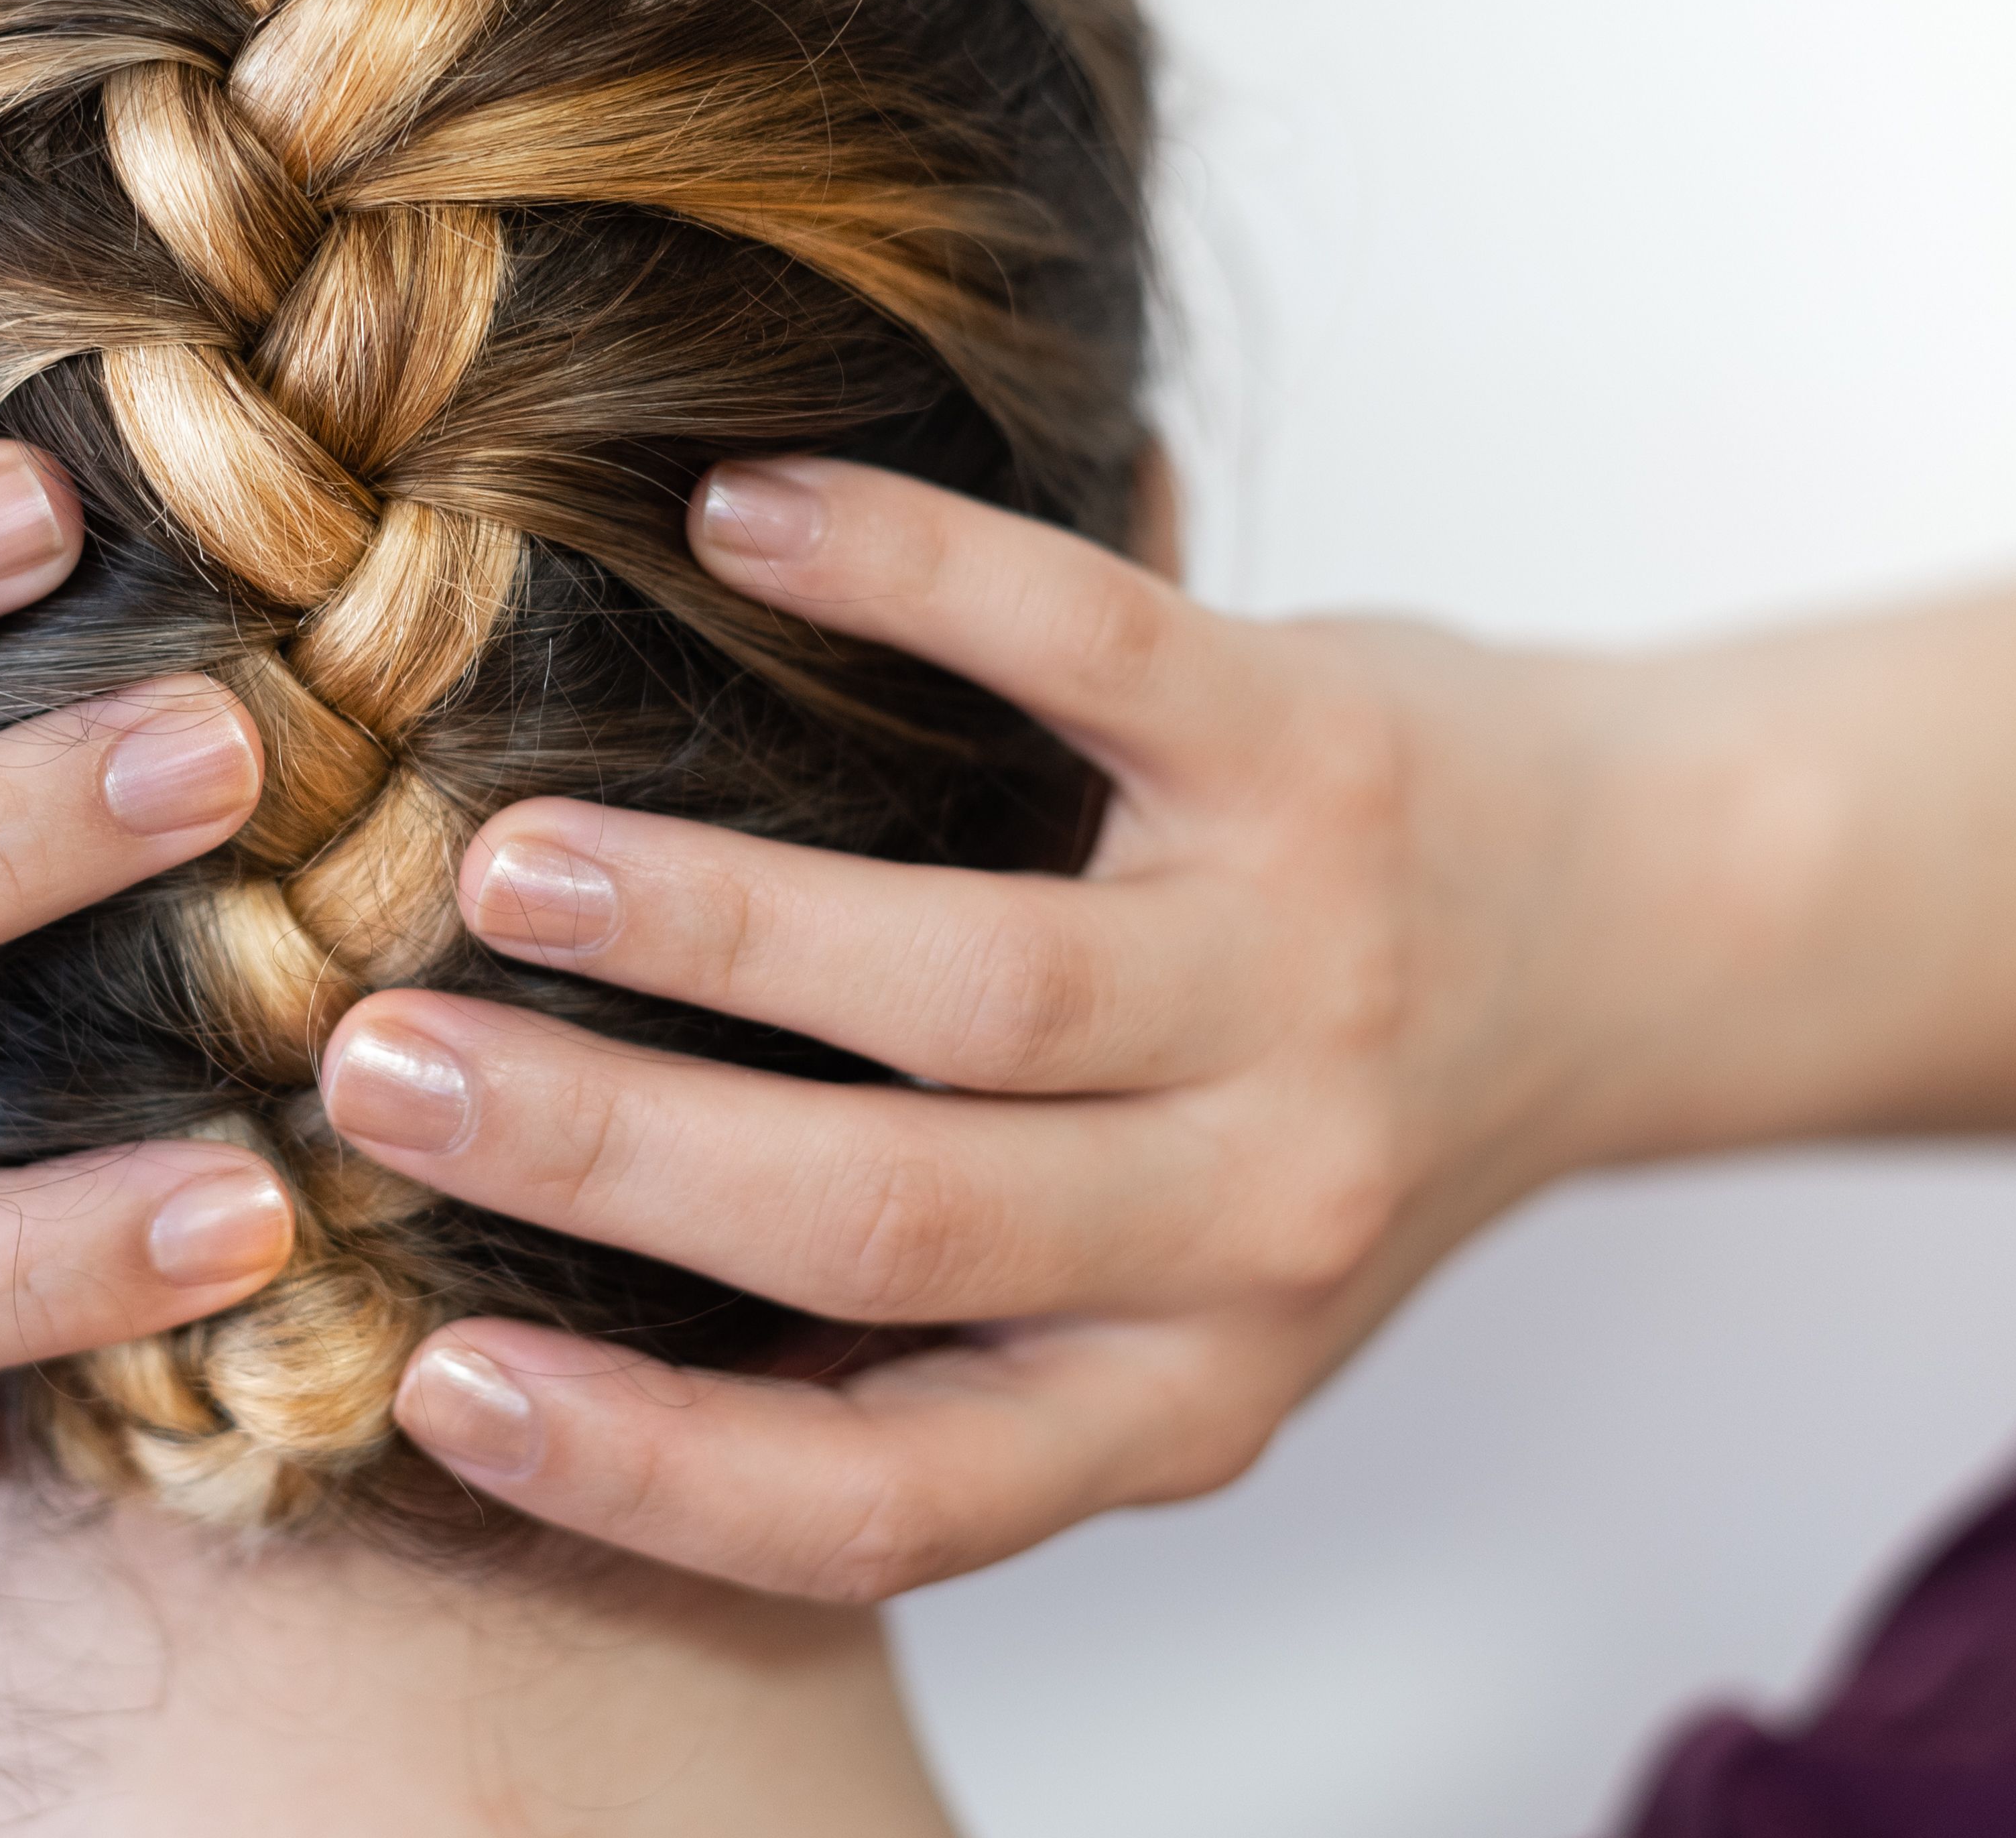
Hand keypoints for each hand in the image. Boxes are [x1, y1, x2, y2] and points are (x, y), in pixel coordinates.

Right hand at [319, 457, 1644, 1597]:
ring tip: (506, 861)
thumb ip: (915, 1327)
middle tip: (373, 1061)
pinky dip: (905, 573)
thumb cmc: (1306, 1123)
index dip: (639, 1471)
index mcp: (1179, 1391)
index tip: (425, 1378)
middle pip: (893, 1221)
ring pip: (980, 984)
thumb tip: (532, 1324)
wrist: (1642, 933)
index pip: (887, 1497)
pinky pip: (1093, 650)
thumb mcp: (1156, 1301)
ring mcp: (1305, 981)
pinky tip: (737, 518)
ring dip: (710, 923)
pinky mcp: (1324, 755)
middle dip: (603, 1154)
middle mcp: (1258, 1222)